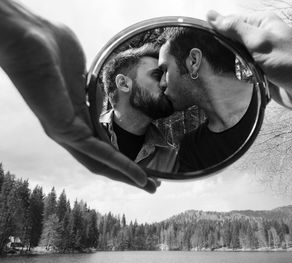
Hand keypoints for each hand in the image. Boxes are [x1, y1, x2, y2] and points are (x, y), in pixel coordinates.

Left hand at [0, 0, 156, 192]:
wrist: (28, 38)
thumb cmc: (52, 47)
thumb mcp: (83, 70)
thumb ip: (95, 80)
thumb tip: (111, 74)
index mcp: (76, 116)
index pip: (104, 143)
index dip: (124, 155)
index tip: (147, 161)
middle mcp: (72, 129)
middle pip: (104, 160)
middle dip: (129, 173)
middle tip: (153, 184)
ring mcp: (68, 133)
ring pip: (102, 163)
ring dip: (128, 176)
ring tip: (151, 186)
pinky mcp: (66, 131)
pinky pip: (99, 153)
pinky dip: (121, 167)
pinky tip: (139, 176)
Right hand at [207, 10, 291, 113]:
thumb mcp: (261, 42)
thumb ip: (236, 29)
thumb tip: (212, 15)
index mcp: (260, 25)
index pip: (228, 22)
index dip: (212, 29)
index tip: (195, 40)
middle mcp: (258, 39)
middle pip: (229, 40)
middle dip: (216, 48)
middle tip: (198, 59)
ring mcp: (258, 58)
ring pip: (233, 58)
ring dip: (224, 64)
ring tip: (206, 70)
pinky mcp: (259, 74)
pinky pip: (240, 72)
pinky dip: (233, 75)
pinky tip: (222, 79)